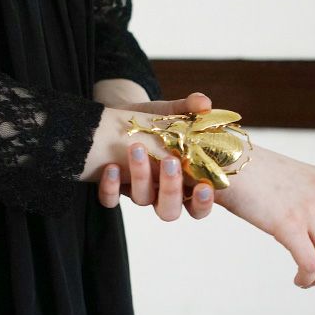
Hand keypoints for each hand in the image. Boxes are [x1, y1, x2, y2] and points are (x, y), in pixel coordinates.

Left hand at [97, 92, 215, 220]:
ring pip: (142, 200)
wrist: (126, 116)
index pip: (198, 206)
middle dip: (170, 190)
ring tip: (137, 148)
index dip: (202, 203)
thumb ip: (189, 108)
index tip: (204, 186)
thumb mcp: (173, 113)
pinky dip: (110, 187)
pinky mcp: (115, 187)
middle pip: (169, 211)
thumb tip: (204, 102)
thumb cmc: (157, 121)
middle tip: (170, 162)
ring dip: (140, 177)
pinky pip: (110, 199)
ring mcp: (138, 191)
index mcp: (184, 182)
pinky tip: (111, 167)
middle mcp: (161, 193)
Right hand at [215, 144, 314, 288]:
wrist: (224, 160)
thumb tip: (301, 225)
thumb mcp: (285, 178)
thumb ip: (300, 196)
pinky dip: (308, 278)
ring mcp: (308, 208)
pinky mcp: (289, 224)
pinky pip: (310, 262)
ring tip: (305, 281)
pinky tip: (297, 280)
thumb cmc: (244, 171)